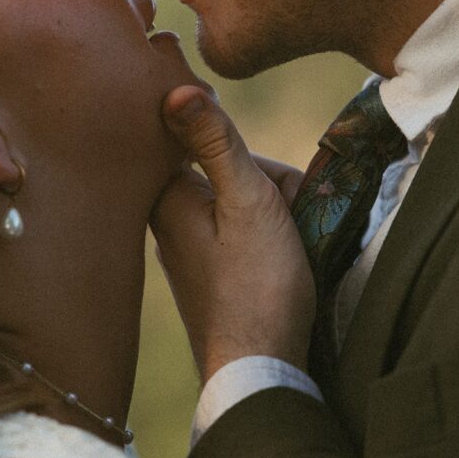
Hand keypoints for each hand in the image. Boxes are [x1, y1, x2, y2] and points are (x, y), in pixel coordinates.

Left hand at [150, 86, 315, 384]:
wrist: (260, 369)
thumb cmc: (257, 285)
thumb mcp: (247, 201)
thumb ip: (216, 142)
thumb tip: (176, 88)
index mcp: (165, 197)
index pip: (196, 137)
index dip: (236, 143)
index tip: (259, 169)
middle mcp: (166, 220)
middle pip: (224, 168)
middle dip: (267, 181)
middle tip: (290, 213)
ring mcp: (186, 247)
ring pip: (236, 199)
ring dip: (273, 209)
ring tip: (293, 242)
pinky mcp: (206, 270)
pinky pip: (237, 230)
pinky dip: (264, 235)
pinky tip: (283, 260)